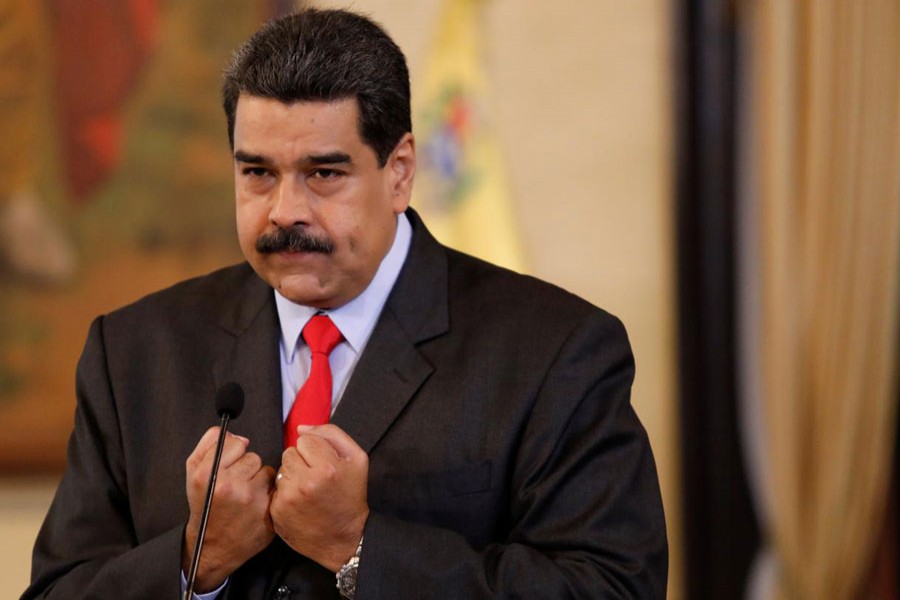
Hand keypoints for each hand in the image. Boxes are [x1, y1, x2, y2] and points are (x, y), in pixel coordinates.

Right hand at [183, 427, 275, 591]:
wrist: (212, 546)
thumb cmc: (205, 505)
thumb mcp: (194, 471)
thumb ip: (210, 443)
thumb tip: (240, 437)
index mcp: (208, 475)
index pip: (236, 443)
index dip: (234, 452)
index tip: (229, 463)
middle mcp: (229, 487)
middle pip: (253, 457)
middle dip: (246, 467)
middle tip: (236, 484)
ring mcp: (250, 500)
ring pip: (267, 471)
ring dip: (258, 480)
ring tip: (245, 494)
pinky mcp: (267, 513)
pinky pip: (276, 489)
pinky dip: (268, 494)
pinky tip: (255, 504)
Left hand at [270, 424, 369, 571]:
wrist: (343, 538)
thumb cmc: (350, 496)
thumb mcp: (357, 459)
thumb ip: (331, 434)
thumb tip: (301, 428)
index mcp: (327, 467)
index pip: (305, 439)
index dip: (316, 450)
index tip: (325, 464)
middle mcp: (306, 483)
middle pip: (289, 452)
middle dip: (302, 461)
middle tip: (316, 478)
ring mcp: (289, 498)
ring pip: (281, 469)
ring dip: (292, 476)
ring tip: (308, 490)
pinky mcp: (277, 511)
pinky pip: (275, 488)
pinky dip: (285, 493)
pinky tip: (300, 503)